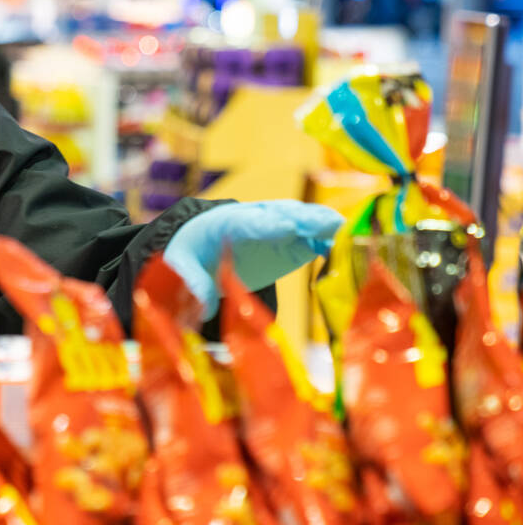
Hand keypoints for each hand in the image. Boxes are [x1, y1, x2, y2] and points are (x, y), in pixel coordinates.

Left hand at [163, 200, 343, 317]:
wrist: (202, 242)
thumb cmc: (191, 252)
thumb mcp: (180, 264)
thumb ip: (193, 283)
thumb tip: (205, 310)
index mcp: (224, 223)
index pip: (246, 222)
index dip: (266, 225)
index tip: (286, 228)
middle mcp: (254, 219)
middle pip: (279, 214)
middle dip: (302, 218)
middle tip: (326, 224)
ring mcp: (275, 228)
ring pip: (300, 220)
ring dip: (320, 223)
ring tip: (344, 229)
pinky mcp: (290, 242)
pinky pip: (311, 238)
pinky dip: (327, 239)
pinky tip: (345, 245)